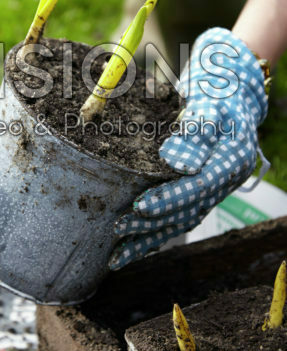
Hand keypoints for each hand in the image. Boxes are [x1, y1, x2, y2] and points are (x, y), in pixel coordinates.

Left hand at [109, 27, 268, 269]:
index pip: (200, 186)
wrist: (231, 97)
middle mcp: (225, 182)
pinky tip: (134, 246)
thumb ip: (197, 130)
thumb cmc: (217, 94)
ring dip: (150, 239)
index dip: (170, 198)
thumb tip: (174, 160)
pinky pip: (179, 218)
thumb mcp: (211, 103)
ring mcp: (214, 191)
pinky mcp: (201, 194)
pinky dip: (156, 234)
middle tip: (119, 227)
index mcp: (232, 160)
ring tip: (118, 256)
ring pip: (181, 221)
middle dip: (152, 223)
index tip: (141, 206)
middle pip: (188, 210)